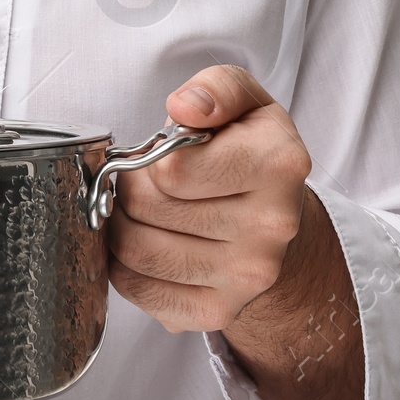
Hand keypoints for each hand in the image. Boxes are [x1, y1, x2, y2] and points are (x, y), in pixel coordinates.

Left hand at [107, 65, 311, 333]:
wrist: (277, 217)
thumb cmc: (249, 151)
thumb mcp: (244, 100)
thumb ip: (216, 88)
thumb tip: (184, 108)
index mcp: (278, 165)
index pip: (171, 169)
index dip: (153, 156)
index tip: (165, 153)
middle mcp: (271, 227)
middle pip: (146, 208)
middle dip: (132, 187)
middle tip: (145, 181)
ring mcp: (246, 277)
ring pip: (135, 250)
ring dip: (122, 224)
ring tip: (143, 209)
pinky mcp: (218, 311)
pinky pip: (137, 289)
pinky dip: (124, 264)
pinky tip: (148, 242)